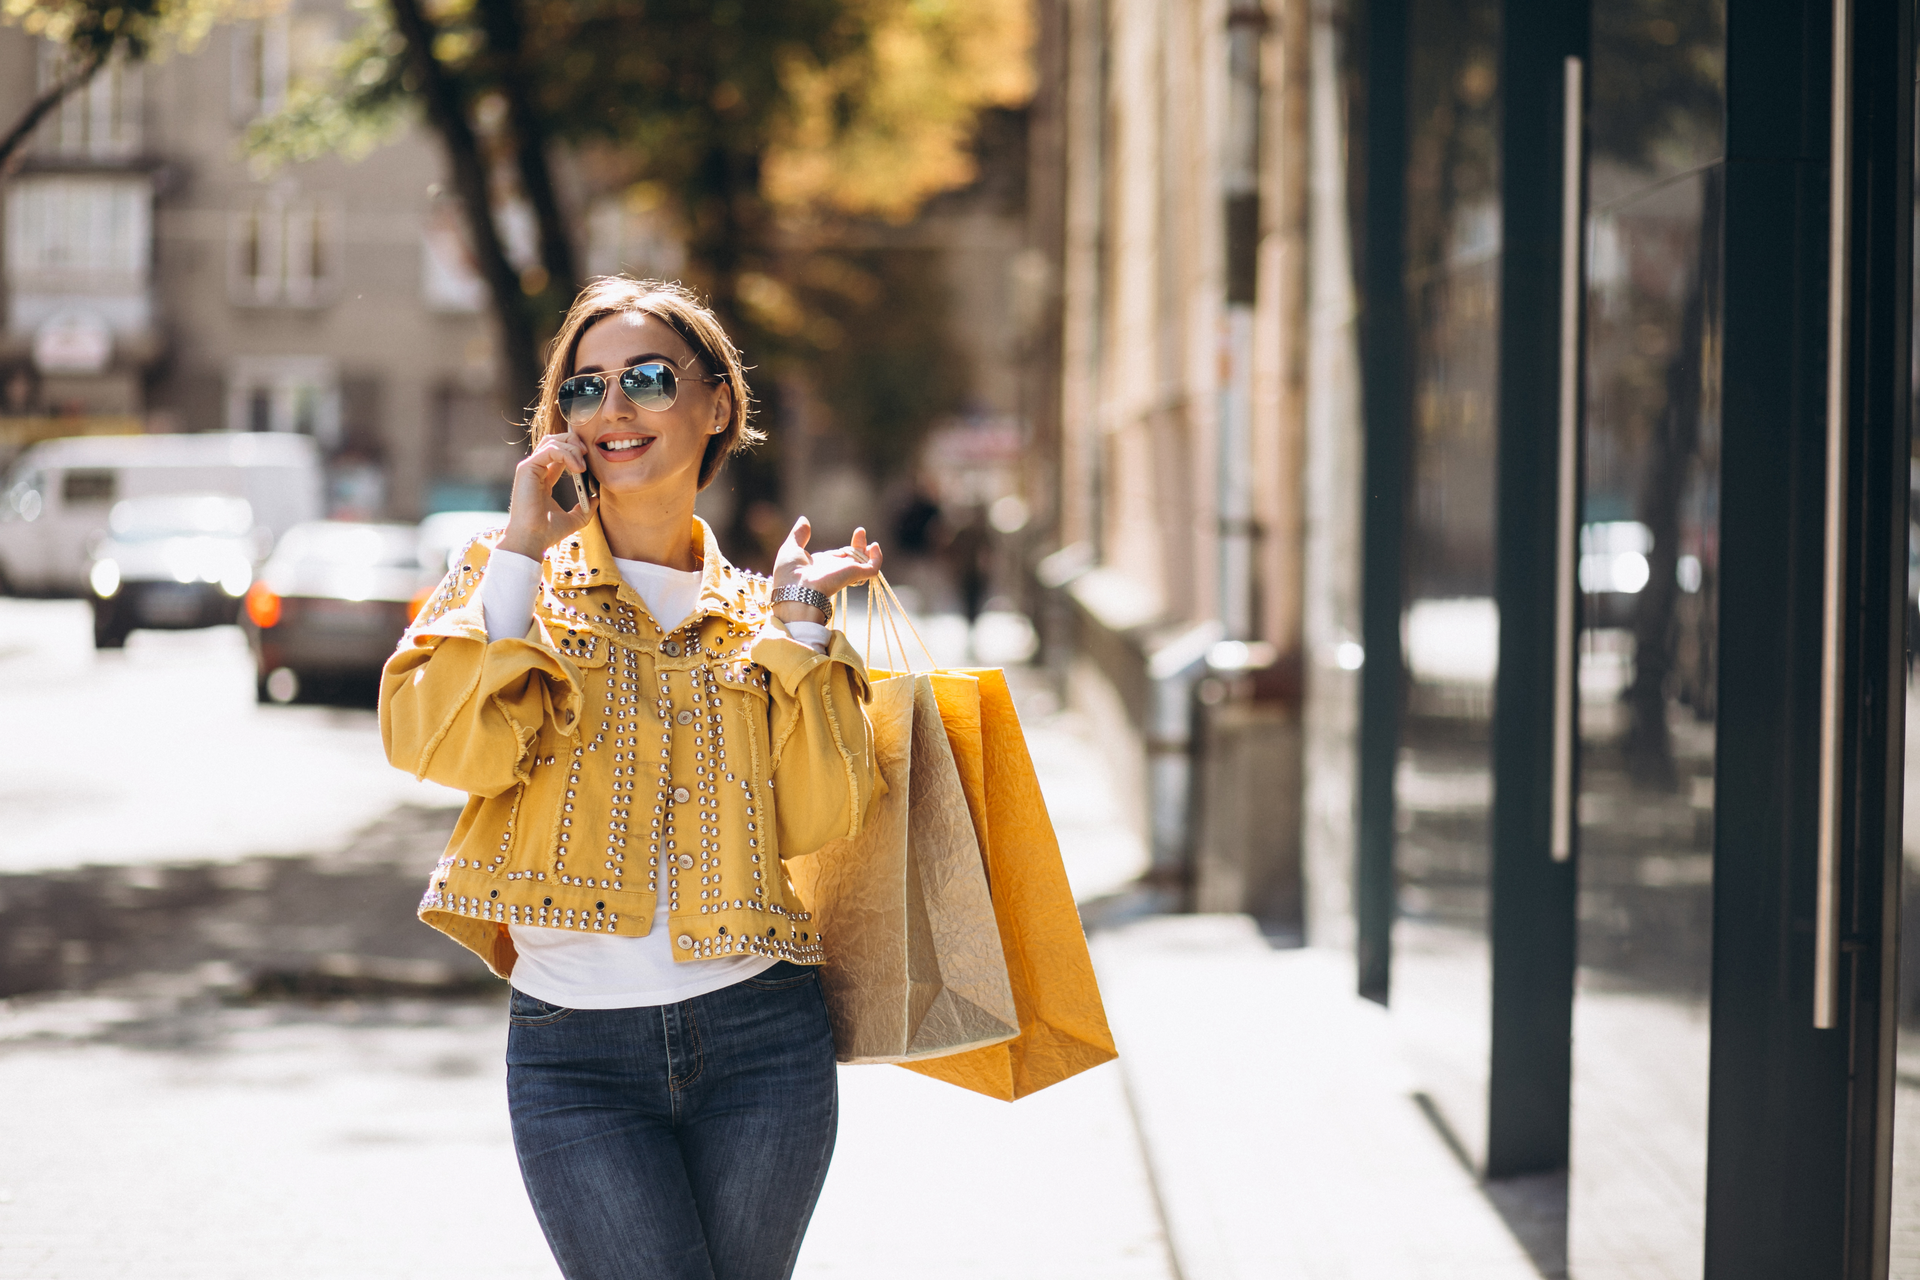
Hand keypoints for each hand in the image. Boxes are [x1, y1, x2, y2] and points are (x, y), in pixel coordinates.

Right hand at [500, 431, 595, 559]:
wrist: (533, 540)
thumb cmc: (547, 532)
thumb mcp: (574, 519)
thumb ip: (585, 508)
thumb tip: (597, 498)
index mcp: (544, 477)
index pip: (560, 452)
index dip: (576, 450)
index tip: (591, 461)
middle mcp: (536, 470)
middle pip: (554, 440)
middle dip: (574, 442)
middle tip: (588, 455)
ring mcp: (530, 468)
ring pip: (552, 442)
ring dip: (573, 449)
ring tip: (583, 466)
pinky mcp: (527, 469)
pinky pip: (550, 450)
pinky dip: (567, 454)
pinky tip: (577, 468)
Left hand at [770, 517, 882, 622]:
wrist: (797, 591)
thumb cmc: (789, 574)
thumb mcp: (791, 548)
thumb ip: (799, 535)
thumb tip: (803, 519)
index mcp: (821, 565)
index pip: (836, 557)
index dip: (842, 550)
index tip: (842, 539)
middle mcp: (835, 569)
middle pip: (851, 558)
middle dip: (858, 545)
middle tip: (860, 531)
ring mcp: (845, 572)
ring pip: (863, 563)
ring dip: (868, 551)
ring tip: (867, 537)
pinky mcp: (854, 574)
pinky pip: (872, 568)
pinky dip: (877, 559)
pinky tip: (875, 546)